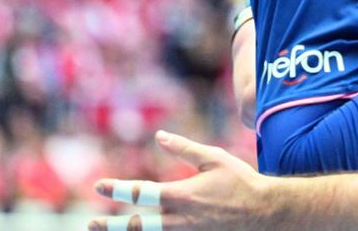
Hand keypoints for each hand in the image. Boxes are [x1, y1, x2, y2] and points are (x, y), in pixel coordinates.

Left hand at [89, 131, 278, 230]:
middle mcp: (180, 218)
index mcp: (182, 194)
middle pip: (137, 225)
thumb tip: (160, 136)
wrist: (265, 211)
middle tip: (92, 222)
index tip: (98, 185)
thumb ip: (184, 149)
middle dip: (112, 225)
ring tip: (106, 229)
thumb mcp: (215, 158)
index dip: (117, 189)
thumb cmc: (241, 180)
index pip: (141, 193)